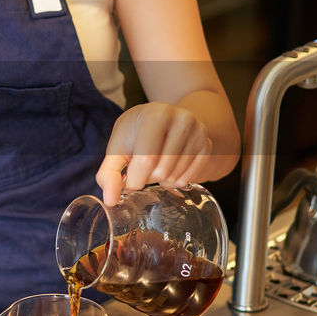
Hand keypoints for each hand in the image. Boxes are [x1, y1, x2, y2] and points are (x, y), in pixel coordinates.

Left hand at [96, 101, 213, 205]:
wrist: (164, 119)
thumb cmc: (136, 133)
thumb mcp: (118, 147)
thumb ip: (109, 173)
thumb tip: (110, 200)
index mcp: (156, 114)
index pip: (146, 160)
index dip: (133, 179)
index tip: (128, 179)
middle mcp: (182, 120)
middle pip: (161, 171)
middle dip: (146, 178)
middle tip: (143, 166)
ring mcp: (199, 132)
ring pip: (175, 177)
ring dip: (160, 180)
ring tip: (156, 164)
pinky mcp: (207, 146)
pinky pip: (188, 179)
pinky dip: (174, 180)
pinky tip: (168, 166)